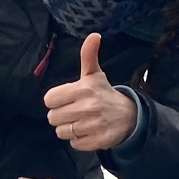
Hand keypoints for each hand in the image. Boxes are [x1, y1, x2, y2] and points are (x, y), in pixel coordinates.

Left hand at [45, 34, 137, 150]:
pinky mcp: (97, 141)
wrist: (129, 115)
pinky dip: (79, 139)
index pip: (49, 99)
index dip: (55, 101)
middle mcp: (87, 107)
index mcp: (83, 89)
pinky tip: (88, 131)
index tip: (65, 100)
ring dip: (68, 128)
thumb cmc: (104, 94)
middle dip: (61, 116)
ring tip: (81, 121)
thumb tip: (94, 35)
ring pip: (61, 132)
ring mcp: (92, 125)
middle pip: (52, 118)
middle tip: (73, 111)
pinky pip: (74, 143)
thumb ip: (88, 55)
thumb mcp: (95, 74)